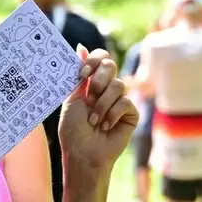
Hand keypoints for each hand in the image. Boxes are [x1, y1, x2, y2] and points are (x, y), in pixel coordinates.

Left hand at [58, 47, 138, 179]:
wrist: (83, 154)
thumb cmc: (73, 131)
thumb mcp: (71, 100)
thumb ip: (78, 76)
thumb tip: (81, 47)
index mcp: (90, 83)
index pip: (99, 59)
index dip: (93, 61)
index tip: (82, 73)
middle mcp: (106, 89)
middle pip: (110, 65)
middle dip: (98, 80)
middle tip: (89, 97)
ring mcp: (119, 100)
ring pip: (118, 85)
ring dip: (102, 104)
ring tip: (94, 120)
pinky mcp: (130, 113)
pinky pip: (125, 102)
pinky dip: (112, 114)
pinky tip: (106, 126)